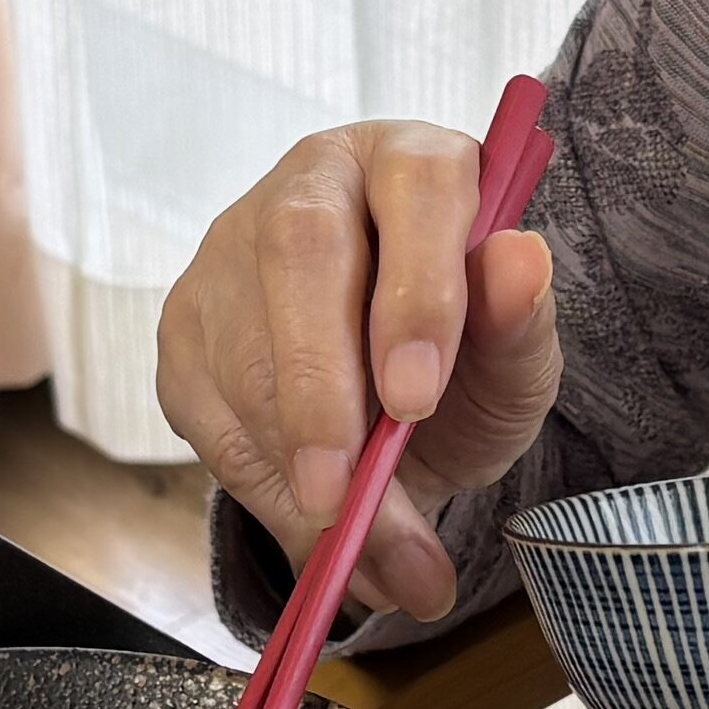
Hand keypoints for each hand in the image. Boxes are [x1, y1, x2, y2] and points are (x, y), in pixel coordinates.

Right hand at [155, 122, 562, 621]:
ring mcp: (234, 247)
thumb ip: (521, 324)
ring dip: (289, 457)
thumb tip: (522, 260)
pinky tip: (307, 520)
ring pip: (238, 339)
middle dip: (319, 385)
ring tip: (354, 545)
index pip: (415, 185)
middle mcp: (314, 184)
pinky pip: (201, 402)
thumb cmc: (462, 363)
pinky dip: (255, 478)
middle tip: (342, 494)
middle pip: (298, 250)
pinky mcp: (186, 320)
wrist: (398, 412)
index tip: (416, 399)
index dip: (413, 289)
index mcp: (412, 163)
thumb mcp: (512, 361)